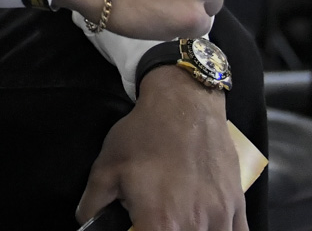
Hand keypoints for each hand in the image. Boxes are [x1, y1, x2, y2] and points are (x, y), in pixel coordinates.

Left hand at [77, 66, 244, 230]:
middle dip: (161, 230)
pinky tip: (203, 224)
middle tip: (150, 219)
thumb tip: (85, 222)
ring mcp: (222, 219)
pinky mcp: (238, 208)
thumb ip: (93, 203)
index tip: (134, 225)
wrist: (184, 105)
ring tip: (175, 219)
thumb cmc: (144, 135)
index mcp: (161, 223)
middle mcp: (196, 227)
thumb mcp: (106, 167)